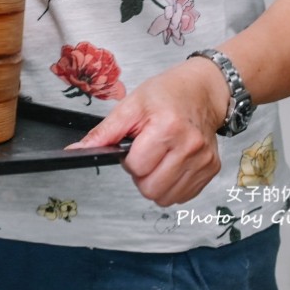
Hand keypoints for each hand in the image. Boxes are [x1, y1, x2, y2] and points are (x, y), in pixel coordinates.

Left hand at [68, 59, 227, 205]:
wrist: (202, 91)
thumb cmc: (167, 95)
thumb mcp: (130, 105)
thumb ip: (104, 132)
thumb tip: (78, 150)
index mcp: (167, 127)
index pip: (136, 167)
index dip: (129, 160)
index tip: (135, 145)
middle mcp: (190, 145)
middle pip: (151, 188)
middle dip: (141, 175)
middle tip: (146, 154)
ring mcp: (204, 160)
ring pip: (166, 198)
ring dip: (156, 183)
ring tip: (158, 158)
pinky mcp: (212, 169)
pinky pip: (183, 196)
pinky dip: (172, 185)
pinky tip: (171, 164)